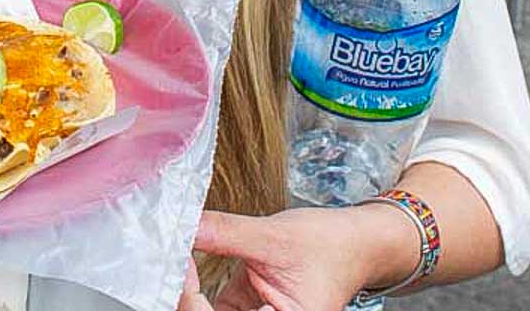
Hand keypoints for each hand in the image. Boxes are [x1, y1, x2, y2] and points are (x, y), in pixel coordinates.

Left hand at [178, 207, 373, 310]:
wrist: (356, 240)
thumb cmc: (330, 246)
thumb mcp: (274, 236)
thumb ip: (227, 232)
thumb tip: (185, 226)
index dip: (192, 299)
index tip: (181, 263)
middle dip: (188, 298)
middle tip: (172, 264)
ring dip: (191, 293)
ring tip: (177, 260)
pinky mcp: (252, 305)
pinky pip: (218, 305)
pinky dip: (199, 286)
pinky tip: (187, 262)